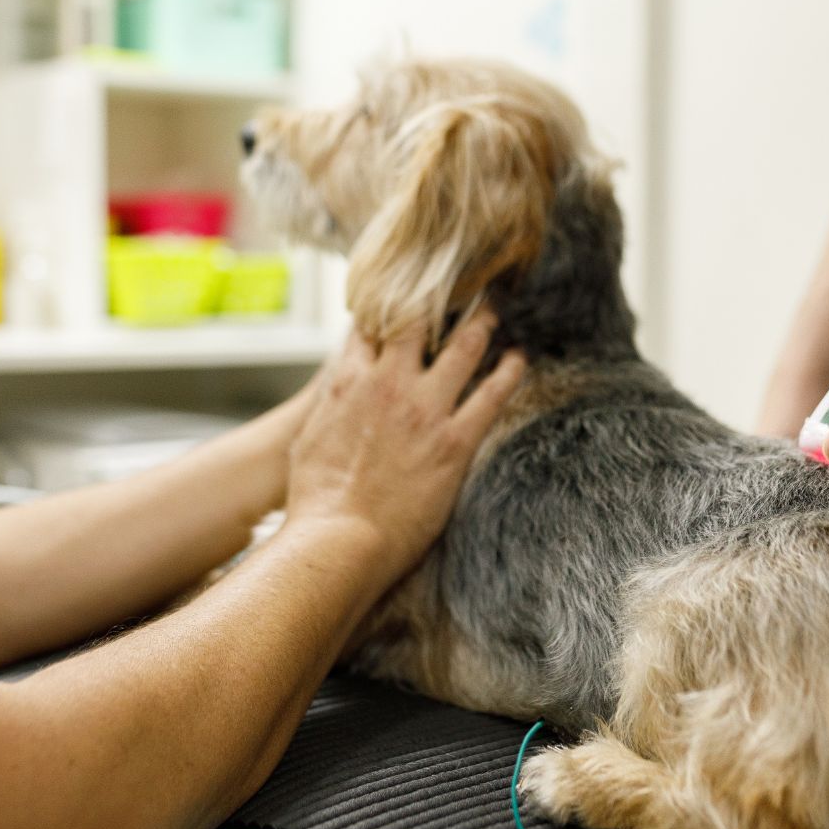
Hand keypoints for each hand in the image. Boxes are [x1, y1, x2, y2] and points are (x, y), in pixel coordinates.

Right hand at [285, 311, 524, 582]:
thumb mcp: (309, 441)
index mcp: (348, 383)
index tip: (408, 296)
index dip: (391, 305)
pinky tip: (520, 359)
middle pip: (420, 320)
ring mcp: (425, 409)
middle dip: (440, 298)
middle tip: (459, 286)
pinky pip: (492, 394)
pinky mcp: (455, 441)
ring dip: (483, 323)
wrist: (337, 542)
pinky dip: (510, 371)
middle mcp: (388, 384)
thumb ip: (331, 407)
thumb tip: (339, 394)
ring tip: (496, 308)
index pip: (372, 324)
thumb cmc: (316, 502)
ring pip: (465, 346)